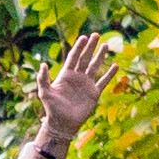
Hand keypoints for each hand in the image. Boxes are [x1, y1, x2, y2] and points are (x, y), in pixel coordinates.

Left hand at [33, 35, 121, 155]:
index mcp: (66, 75)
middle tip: (96, 34)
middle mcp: (77, 77)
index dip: (78, 47)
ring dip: (100, 56)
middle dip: (91, 47)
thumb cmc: (52, 109)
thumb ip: (43, 79)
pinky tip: (115, 65)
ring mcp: (86, 84)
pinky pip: (103, 81)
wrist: (63, 124)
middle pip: (85, 58)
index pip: (73, 57)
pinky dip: (109, 74)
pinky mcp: (94, 93)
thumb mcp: (45, 93)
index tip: (84, 37)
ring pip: (95, 66)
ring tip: (106, 45)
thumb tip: (43, 64)